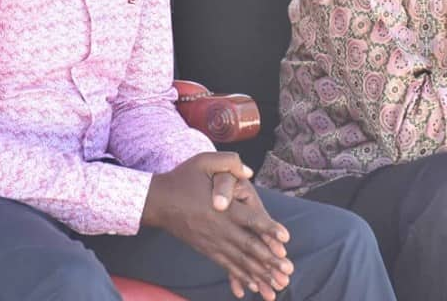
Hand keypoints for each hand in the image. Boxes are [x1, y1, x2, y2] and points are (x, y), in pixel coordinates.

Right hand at [143, 152, 292, 299]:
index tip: (285, 239)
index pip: (250, 219)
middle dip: (270, 259)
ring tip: (277, 285)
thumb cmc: (183, 179)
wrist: (158, 201)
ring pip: (240, 261)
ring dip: (260, 273)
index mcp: (222, 208)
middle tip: (288, 269)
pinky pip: (227, 266)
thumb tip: (249, 172)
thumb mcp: (203, 161)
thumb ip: (228, 162)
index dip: (268, 228)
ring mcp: (212, 242)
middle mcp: (219, 228)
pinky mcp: (206, 250)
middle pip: (248, 246)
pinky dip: (241, 276)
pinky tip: (254, 286)